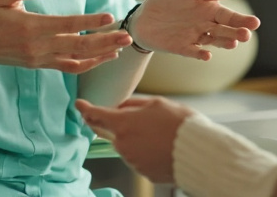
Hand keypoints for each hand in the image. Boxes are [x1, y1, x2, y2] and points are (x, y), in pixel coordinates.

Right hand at [0, 0, 130, 73]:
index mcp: (30, 27)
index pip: (67, 25)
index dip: (90, 21)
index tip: (109, 16)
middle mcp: (37, 47)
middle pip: (78, 46)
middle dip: (105, 41)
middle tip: (127, 36)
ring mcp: (39, 59)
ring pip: (77, 60)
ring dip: (101, 54)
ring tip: (121, 47)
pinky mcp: (38, 64)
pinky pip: (68, 67)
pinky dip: (87, 64)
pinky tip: (102, 58)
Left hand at [76, 96, 193, 183]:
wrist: (196, 152)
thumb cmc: (178, 123)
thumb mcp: (157, 103)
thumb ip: (134, 104)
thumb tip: (121, 107)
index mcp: (123, 123)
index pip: (97, 115)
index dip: (86, 108)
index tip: (79, 104)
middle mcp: (123, 144)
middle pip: (110, 132)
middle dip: (111, 124)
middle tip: (122, 117)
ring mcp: (132, 160)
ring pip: (126, 145)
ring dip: (133, 138)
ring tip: (157, 132)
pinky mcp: (142, 172)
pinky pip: (138, 158)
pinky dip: (144, 151)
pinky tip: (160, 146)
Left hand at [133, 0, 261, 59]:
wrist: (145, 16)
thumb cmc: (172, 1)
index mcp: (211, 11)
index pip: (230, 17)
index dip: (242, 20)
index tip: (255, 23)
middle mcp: (206, 26)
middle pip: (225, 30)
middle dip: (236, 33)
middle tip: (246, 35)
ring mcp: (195, 37)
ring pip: (213, 41)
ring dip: (223, 42)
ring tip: (233, 43)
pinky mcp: (181, 47)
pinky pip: (192, 51)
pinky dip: (199, 53)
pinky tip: (206, 55)